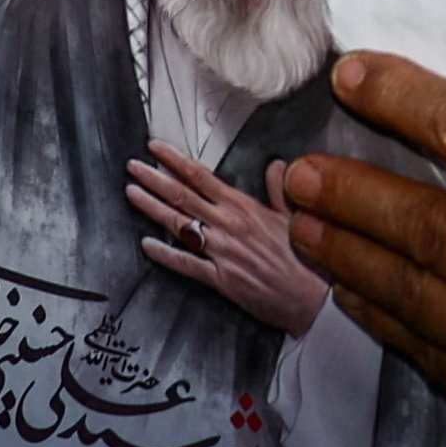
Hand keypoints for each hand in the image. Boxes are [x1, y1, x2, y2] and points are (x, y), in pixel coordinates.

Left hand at [131, 143, 332, 340]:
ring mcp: (222, 252)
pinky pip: (186, 264)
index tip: (155, 149)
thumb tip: (276, 166)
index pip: (202, 177)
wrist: (313, 298)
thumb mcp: (294, 216)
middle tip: (133, 166)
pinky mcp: (220, 279)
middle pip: (183, 196)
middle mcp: (229, 225)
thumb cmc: (306, 259)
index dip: (175, 161)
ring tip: (132, 193)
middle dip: (154, 178)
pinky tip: (147, 245)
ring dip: (152, 208)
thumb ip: (279, 189)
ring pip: (179, 224)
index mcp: (245, 207)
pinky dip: (164, 254)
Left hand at [271, 52, 445, 446]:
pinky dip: (390, 324)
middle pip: (417, 222)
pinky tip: (360, 298)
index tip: (355, 81)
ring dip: (348, 257)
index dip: (401, 101)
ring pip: (411, 296)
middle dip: (347, 190)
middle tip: (300, 171)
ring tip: (305, 227)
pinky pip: (436, 360)